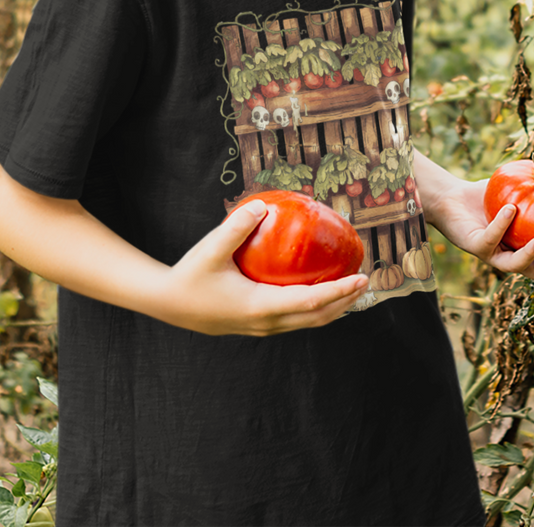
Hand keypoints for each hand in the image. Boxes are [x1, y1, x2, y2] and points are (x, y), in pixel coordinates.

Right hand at [157, 199, 367, 336]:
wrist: (167, 304)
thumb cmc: (190, 275)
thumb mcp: (211, 249)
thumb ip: (236, 227)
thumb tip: (262, 205)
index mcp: (260, 307)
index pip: (311, 301)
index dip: (340, 292)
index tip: (361, 278)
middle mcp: (266, 323)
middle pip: (317, 317)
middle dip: (345, 302)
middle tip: (366, 281)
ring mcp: (262, 328)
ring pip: (307, 322)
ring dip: (333, 308)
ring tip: (351, 289)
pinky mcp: (256, 325)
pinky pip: (295, 319)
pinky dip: (314, 308)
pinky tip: (318, 289)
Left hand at [434, 179, 533, 282]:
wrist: (452, 198)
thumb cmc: (488, 195)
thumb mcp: (518, 185)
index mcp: (524, 249)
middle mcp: (509, 257)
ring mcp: (492, 255)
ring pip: (513, 265)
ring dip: (530, 255)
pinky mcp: (474, 247)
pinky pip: (490, 237)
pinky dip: (501, 224)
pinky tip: (512, 208)